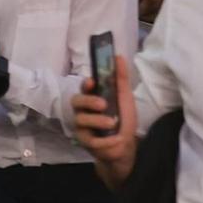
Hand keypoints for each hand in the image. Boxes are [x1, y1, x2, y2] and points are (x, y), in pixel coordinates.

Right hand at [70, 54, 138, 172]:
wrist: (126, 146)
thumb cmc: (124, 119)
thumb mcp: (124, 98)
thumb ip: (120, 78)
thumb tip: (118, 56)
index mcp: (92, 97)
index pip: (84, 87)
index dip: (86, 84)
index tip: (92, 82)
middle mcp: (83, 109)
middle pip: (76, 101)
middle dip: (88, 101)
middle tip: (103, 104)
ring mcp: (81, 125)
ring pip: (81, 119)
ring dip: (97, 121)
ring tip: (112, 124)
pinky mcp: (83, 140)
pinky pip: (89, 138)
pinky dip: (104, 139)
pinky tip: (114, 139)